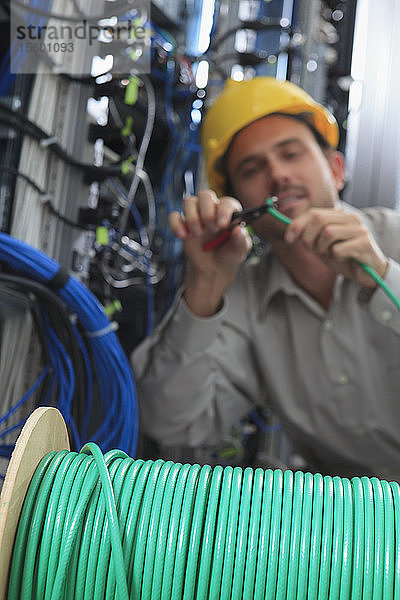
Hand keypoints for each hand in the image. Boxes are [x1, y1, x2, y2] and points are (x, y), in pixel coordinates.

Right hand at [169, 190, 251, 315]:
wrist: (213, 268)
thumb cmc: (229, 254)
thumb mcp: (240, 250)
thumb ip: (241, 240)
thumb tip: (238, 230)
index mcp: (229, 212)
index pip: (226, 203)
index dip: (224, 211)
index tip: (222, 225)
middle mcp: (212, 210)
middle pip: (205, 196)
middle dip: (207, 212)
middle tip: (211, 229)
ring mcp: (196, 215)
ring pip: (189, 202)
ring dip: (192, 218)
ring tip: (198, 234)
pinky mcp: (183, 224)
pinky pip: (174, 216)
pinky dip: (176, 225)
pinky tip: (183, 236)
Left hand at [284, 208, 387, 287]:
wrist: (367, 273)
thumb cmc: (343, 257)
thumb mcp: (321, 245)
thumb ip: (309, 236)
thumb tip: (291, 231)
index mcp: (339, 216)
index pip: (313, 213)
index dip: (297, 225)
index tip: (289, 239)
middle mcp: (350, 218)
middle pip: (319, 220)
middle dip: (309, 238)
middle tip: (314, 250)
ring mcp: (359, 230)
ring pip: (328, 233)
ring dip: (322, 248)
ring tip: (329, 254)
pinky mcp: (364, 244)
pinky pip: (339, 249)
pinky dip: (335, 258)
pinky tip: (343, 259)